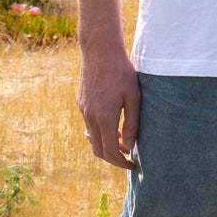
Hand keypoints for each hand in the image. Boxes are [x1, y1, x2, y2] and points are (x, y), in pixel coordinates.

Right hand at [78, 46, 140, 168]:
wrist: (100, 51)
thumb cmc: (122, 72)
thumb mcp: (134, 97)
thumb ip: (131, 124)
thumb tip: (129, 145)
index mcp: (104, 118)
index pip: (110, 152)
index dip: (121, 163)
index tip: (132, 165)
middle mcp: (90, 117)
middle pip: (98, 150)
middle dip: (113, 158)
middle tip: (128, 158)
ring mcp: (84, 110)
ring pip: (93, 138)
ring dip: (106, 145)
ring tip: (123, 142)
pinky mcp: (82, 103)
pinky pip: (89, 125)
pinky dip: (100, 133)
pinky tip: (113, 125)